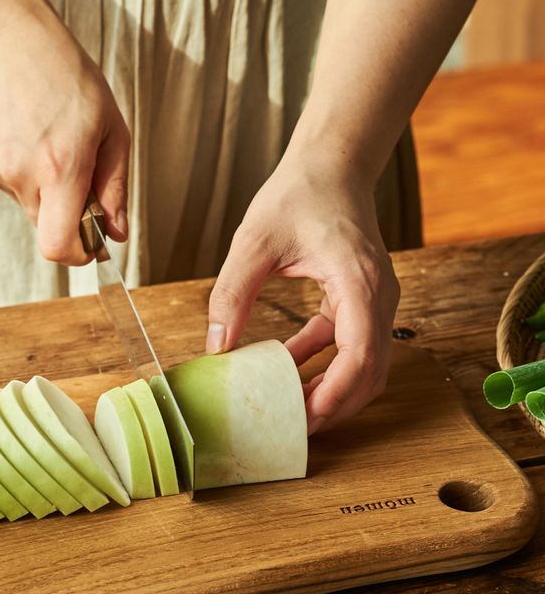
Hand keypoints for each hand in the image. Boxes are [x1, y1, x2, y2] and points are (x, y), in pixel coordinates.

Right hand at [0, 7, 129, 264]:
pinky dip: (26, 175)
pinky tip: (28, 138)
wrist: (7, 41)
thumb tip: (117, 234)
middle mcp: (24, 176)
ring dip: (47, 191)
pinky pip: (12, 188)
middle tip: (79, 178)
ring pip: (31, 208)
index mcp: (62, 169)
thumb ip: (115, 188)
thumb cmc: (68, 80)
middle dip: (69, 219)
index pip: (59, 246)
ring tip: (50, 143)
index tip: (91, 246)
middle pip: (47, 231)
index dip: (78, 255)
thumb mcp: (111, 130)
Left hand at [207, 155, 399, 434]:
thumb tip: (215, 348)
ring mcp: (374, 299)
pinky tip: (286, 368)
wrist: (331, 165)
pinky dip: (322, 363)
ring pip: (364, 364)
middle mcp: (378, 296)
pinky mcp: (361, 298)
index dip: (333, 395)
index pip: (359, 356)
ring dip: (331, 390)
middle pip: (370, 372)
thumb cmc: (299, 193)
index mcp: (359, 282)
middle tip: (293, 429)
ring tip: (290, 409)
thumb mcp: (253, 242)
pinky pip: (348, 343)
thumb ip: (232, 294)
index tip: (303, 420)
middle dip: (334, 405)